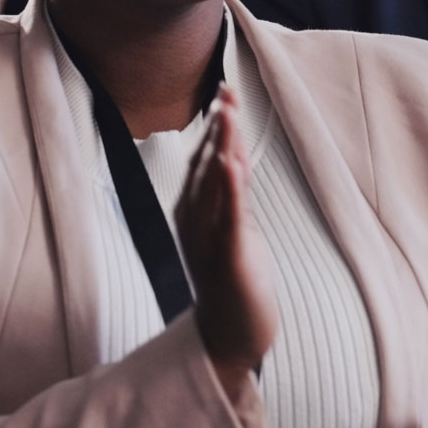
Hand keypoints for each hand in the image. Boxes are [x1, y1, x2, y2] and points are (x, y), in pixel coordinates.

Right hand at [175, 85, 276, 393]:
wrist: (228, 336)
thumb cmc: (231, 279)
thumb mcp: (232, 227)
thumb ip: (232, 192)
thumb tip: (232, 153)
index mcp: (195, 213)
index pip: (206, 160)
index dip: (216, 127)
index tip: (225, 92)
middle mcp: (196, 223)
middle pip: (206, 166)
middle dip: (218, 128)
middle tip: (226, 91)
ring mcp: (210, 241)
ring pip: (214, 185)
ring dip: (221, 147)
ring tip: (227, 112)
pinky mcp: (229, 260)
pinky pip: (229, 219)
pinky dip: (230, 190)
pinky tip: (232, 164)